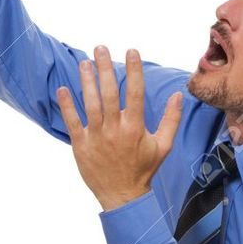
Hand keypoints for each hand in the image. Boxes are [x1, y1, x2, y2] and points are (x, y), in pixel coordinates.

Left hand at [57, 47, 183, 210]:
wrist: (123, 196)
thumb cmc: (144, 169)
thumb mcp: (163, 146)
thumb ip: (171, 120)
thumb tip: (179, 95)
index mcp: (135, 128)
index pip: (136, 93)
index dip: (134, 70)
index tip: (132, 51)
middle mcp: (115, 130)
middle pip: (110, 93)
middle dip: (105, 69)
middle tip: (101, 48)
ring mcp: (97, 137)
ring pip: (91, 104)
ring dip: (87, 81)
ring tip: (85, 62)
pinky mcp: (81, 146)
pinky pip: (72, 122)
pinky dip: (67, 106)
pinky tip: (63, 89)